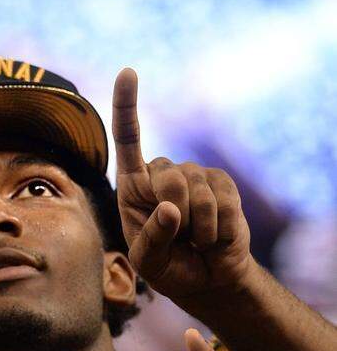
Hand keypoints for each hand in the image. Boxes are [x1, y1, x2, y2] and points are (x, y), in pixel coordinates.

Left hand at [111, 69, 256, 304]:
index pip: (128, 139)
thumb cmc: (167, 267)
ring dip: (197, 227)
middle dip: (173, 212)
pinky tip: (213, 236)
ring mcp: (194, 176)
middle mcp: (161, 174)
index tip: (129, 71)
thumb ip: (152, 237)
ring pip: (196, 190)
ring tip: (194, 240)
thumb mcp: (147, 261)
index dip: (128, 106)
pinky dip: (217, 227)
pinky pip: (222, 200)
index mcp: (132, 185)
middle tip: (178, 237)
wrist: (205, 278)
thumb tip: (171, 208)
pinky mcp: (222, 184)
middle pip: (166, 176)